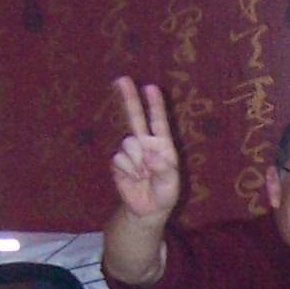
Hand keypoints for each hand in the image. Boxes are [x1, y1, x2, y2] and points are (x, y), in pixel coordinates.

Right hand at [109, 77, 180, 223]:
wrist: (147, 210)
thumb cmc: (164, 193)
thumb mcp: (171, 183)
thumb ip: (164, 168)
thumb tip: (148, 155)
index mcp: (162, 144)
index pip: (158, 121)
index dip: (155, 105)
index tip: (150, 87)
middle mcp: (145, 143)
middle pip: (135, 117)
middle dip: (129, 98)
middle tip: (122, 78)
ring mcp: (131, 152)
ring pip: (128, 143)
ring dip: (137, 161)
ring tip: (144, 176)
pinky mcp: (118, 163)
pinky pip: (119, 159)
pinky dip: (128, 171)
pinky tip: (134, 179)